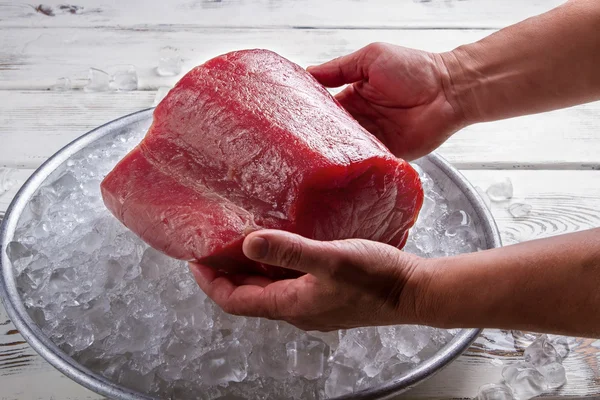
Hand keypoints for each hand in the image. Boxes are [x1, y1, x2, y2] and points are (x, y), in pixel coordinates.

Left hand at [189, 230, 432, 330]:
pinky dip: (274, 266)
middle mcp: (297, 310)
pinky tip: (281, 245)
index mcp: (291, 305)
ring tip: (241, 240)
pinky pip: (288, 282)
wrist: (415, 292)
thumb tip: (248, 242)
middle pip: (248, 296)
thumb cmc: (377, 278)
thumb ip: (291, 250)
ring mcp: (312, 303)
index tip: (195, 259)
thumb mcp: (331, 259)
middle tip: (213, 246)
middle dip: (225, 274)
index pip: (235, 301)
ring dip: (249, 269)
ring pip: (268, 289)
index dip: (210, 282)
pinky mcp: (327, 294)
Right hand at [308, 42, 464, 159]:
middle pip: (332, 134)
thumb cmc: (414, 69)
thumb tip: (308, 72)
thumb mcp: (371, 58)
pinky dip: (355, 167)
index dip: (309, 114)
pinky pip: (366, 164)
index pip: (324, 109)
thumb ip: (340, 68)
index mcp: (353, 97)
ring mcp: (373, 140)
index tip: (291, 120)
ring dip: (334, 154)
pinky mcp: (387, 156)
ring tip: (314, 159)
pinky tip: (341, 168)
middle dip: (317, 139)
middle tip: (297, 145)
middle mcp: (360, 120)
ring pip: (345, 151)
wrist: (450, 90)